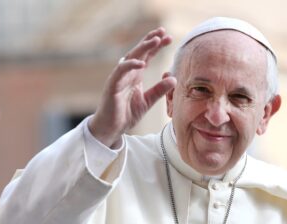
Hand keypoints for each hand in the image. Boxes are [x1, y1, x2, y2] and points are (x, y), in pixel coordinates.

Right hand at [89, 27, 176, 147]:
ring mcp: (119, 78)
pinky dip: (130, 65)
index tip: (169, 38)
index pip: (147, 56)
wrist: (111, 128)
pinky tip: (142, 62)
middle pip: (139, 52)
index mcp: (135, 75)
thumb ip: (159, 90)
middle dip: (151, 41)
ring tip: (156, 40)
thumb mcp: (148, 101)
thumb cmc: (126, 114)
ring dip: (143, 48)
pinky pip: (121, 71)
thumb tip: (174, 78)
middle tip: (163, 32)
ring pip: (131, 57)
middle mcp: (127, 73)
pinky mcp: (112, 85)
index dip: (157, 46)